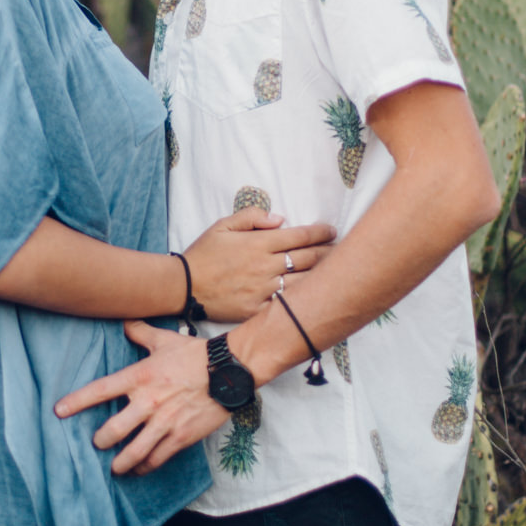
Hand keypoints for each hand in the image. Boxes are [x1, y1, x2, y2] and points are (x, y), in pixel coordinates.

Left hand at [56, 320, 229, 474]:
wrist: (229, 371)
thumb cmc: (195, 354)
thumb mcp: (164, 340)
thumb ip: (140, 334)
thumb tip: (125, 323)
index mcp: (140, 377)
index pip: (100, 390)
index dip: (77, 402)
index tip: (59, 412)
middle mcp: (148, 402)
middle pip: (112, 430)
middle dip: (100, 441)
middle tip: (97, 444)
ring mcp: (165, 422)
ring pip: (133, 452)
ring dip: (120, 463)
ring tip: (115, 468)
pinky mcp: (181, 437)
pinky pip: (157, 458)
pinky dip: (145, 466)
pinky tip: (140, 469)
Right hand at [185, 210, 333, 320]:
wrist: (183, 286)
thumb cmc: (203, 253)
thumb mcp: (222, 225)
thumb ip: (252, 216)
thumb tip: (281, 218)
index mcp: (258, 243)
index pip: (299, 236)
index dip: (320, 232)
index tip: (331, 231)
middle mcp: (265, 266)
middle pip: (308, 258)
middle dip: (329, 252)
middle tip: (342, 251)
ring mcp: (263, 290)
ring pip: (303, 283)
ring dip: (322, 277)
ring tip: (337, 273)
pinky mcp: (257, 309)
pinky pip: (286, 305)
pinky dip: (302, 300)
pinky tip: (314, 298)